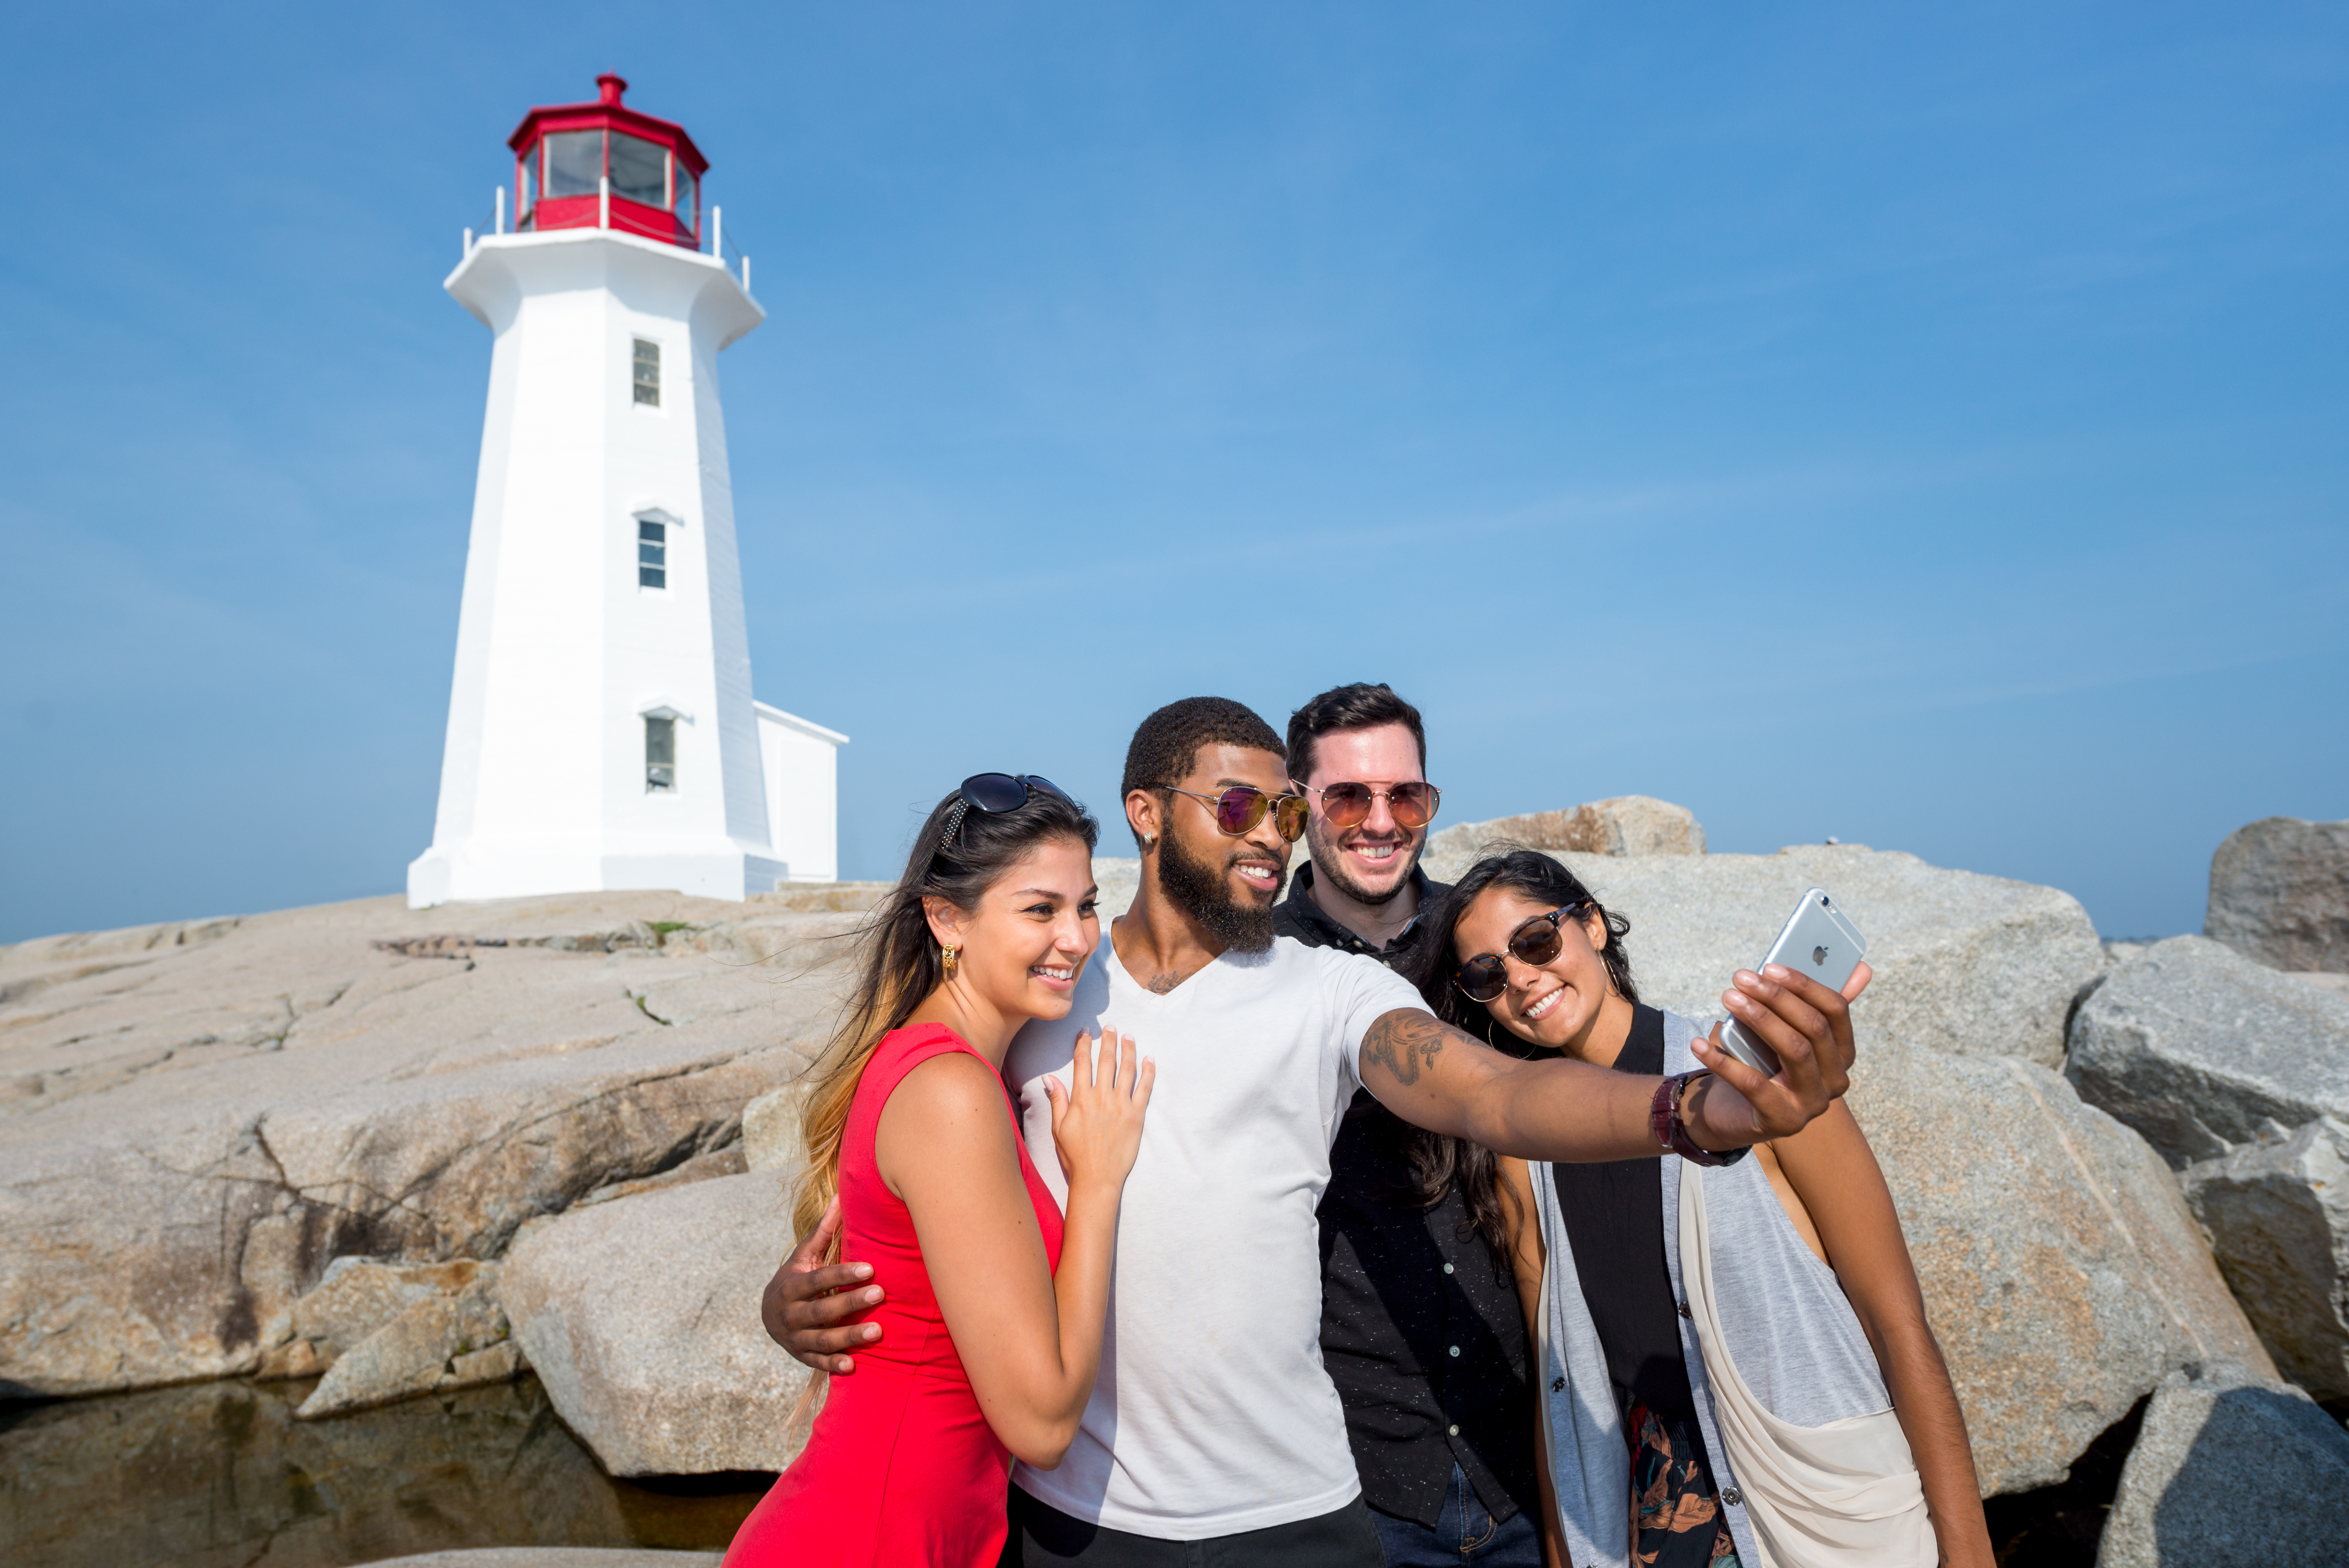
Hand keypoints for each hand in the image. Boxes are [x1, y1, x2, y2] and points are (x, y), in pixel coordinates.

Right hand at [760, 1193, 886, 1374]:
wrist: (769, 1314)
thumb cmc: (796, 1277)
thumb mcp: (804, 1256)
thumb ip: (823, 1231)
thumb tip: (840, 1196)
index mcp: (791, 1285)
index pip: (819, 1279)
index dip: (843, 1274)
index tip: (870, 1268)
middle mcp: (790, 1313)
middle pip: (822, 1310)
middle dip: (851, 1303)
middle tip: (880, 1294)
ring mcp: (794, 1337)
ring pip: (822, 1339)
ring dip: (849, 1337)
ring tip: (878, 1331)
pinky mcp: (800, 1356)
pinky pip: (817, 1362)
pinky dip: (833, 1364)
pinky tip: (853, 1366)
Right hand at [1043, 1030, 1155, 1194]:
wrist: (1097, 1178)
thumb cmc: (1074, 1155)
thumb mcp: (1058, 1128)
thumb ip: (1057, 1100)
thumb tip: (1048, 1077)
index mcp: (1081, 1098)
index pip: (1082, 1063)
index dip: (1083, 1044)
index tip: (1085, 1032)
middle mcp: (1102, 1097)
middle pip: (1107, 1060)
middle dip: (1108, 1040)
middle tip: (1111, 1027)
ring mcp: (1121, 1105)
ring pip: (1127, 1069)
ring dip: (1129, 1050)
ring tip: (1129, 1036)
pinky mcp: (1137, 1116)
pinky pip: (1145, 1088)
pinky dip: (1149, 1071)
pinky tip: (1150, 1059)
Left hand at [1685, 961, 1870, 1146]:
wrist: (1734, 1112)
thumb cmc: (1762, 1063)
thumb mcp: (1785, 1032)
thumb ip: (1812, 1002)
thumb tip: (1861, 967)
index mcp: (1842, 1053)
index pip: (1836, 1010)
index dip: (1805, 985)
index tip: (1769, 967)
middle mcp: (1835, 1081)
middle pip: (1814, 1028)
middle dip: (1776, 997)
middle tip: (1740, 978)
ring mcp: (1812, 1104)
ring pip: (1794, 1050)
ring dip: (1758, 1018)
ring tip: (1728, 998)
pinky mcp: (1783, 1122)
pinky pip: (1754, 1085)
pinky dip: (1723, 1062)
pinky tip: (1700, 1044)